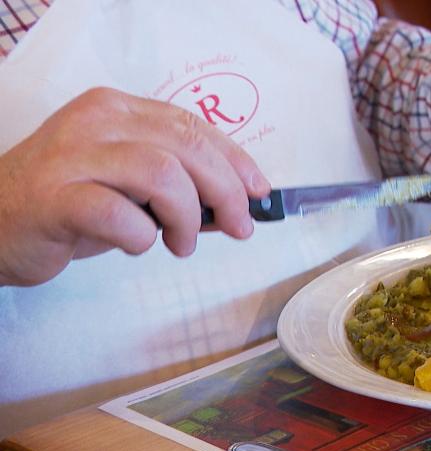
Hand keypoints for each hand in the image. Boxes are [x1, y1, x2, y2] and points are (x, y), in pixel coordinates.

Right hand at [0, 87, 269, 285]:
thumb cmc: (68, 204)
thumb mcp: (128, 183)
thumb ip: (178, 183)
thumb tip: (238, 204)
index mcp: (118, 109)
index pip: (193, 126)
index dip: (235, 161)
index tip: (259, 192)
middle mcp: (96, 121)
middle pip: (187, 148)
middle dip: (226, 192)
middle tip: (237, 228)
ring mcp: (71, 156)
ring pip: (162, 175)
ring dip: (186, 217)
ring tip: (181, 244)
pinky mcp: (53, 197)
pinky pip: (120, 215)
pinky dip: (142, 236)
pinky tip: (139, 245)